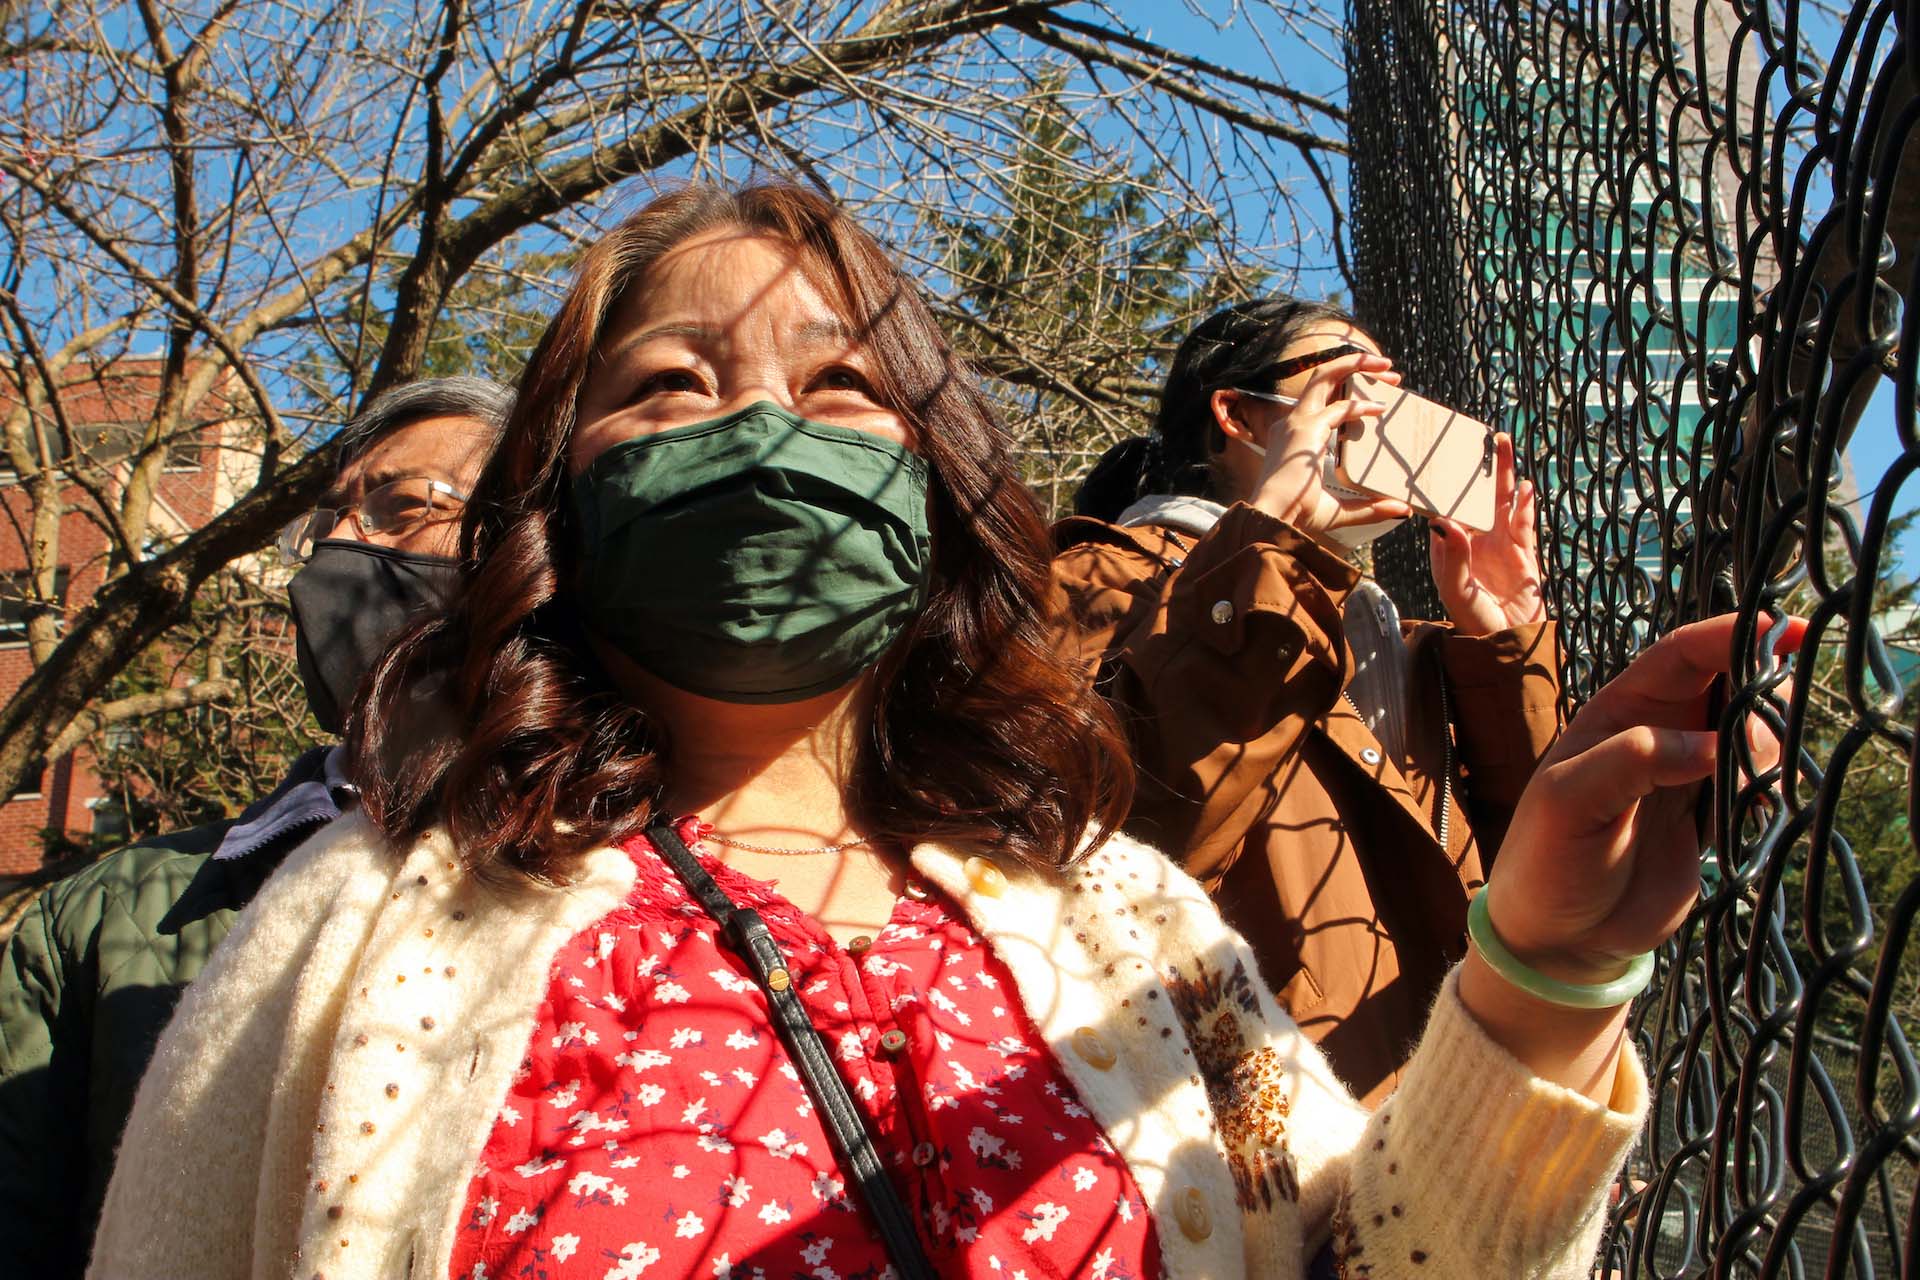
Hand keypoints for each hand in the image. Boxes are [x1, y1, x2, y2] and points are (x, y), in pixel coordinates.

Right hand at [1241, 351, 1411, 533]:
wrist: (1271, 519)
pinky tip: (1380, 410)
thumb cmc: (1294, 516)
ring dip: (1355, 365)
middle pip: (1321, 378)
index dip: (1351, 397)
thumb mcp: (1338, 510)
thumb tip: (1401, 508)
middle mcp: (1291, 423)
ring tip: (1386, 366)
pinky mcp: (1307, 429)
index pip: (1321, 402)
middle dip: (1354, 367)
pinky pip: (1339, 407)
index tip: (1379, 404)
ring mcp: (1297, 423)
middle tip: (1388, 371)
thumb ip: (1368, 507)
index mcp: (1292, 436)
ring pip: (1323, 376)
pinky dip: (1361, 405)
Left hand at [1428, 433, 1544, 635]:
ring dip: (1503, 474)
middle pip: (1475, 496)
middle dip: (1477, 467)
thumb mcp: (1457, 590)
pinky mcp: (1523, 551)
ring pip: (1501, 501)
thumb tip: (1446, 521)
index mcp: (1448, 547)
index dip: (1442, 483)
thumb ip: (1453, 558)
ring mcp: (1499, 543)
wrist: (1508, 642)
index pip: (1443, 507)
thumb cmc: (1473, 620)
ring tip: (1502, 443)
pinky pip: (1523, 521)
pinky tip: (1524, 486)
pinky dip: (1525, 503)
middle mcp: (1473, 539)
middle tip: (1480, 435)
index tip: (1438, 455)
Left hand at [1484, 613, 1802, 982]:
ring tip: (1741, 792)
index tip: (1781, 631)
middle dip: (1759, 695)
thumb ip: (1630, 761)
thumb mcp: (1569, 802)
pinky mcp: (1711, 820)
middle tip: (1754, 742)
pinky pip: (1757, 788)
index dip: (1729, 635)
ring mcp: (1688, 777)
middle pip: (1728, 686)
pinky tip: (1746, 817)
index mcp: (1617, 714)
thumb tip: (1707, 745)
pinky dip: (1767, 792)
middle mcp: (1657, 735)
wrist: (1559, 938)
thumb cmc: (1546, 861)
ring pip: (1751, 736)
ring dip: (1764, 751)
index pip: (1681, 656)